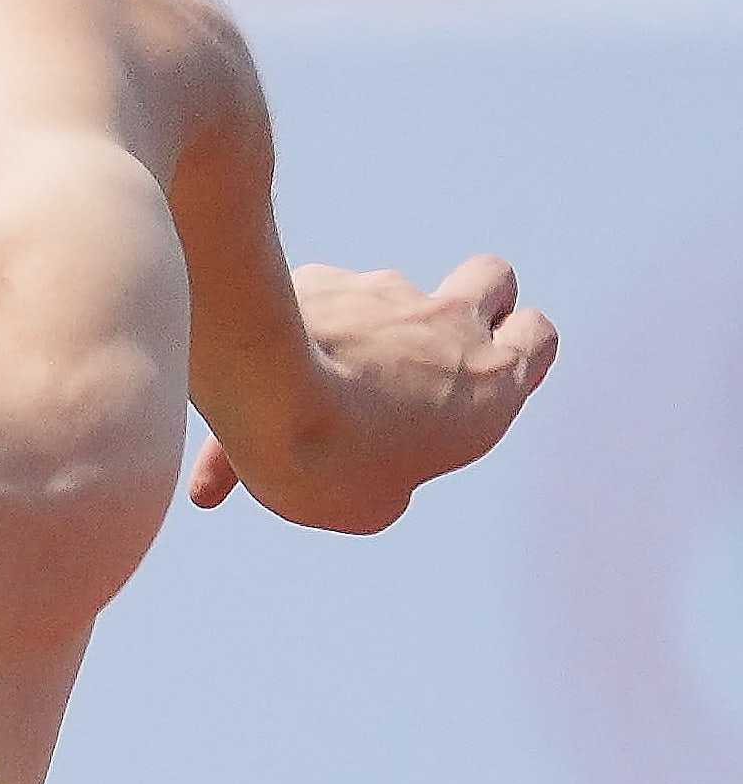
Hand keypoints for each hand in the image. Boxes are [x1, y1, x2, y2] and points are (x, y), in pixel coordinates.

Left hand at [197, 251, 552, 530]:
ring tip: (297, 389)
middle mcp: (451, 324)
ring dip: (358, 331)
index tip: (480, 376)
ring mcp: (387, 292)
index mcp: (492, 382)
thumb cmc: (329, 462)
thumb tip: (366, 474)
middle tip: (424, 346)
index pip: (537, 339)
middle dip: (470, 301)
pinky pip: (316, 302)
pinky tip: (246, 373)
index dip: (515, 350)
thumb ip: (389, 479)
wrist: (265, 398)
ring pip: (390, 293)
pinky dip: (294, 330)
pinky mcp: (325, 278)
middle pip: (495, 279)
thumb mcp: (371, 505)